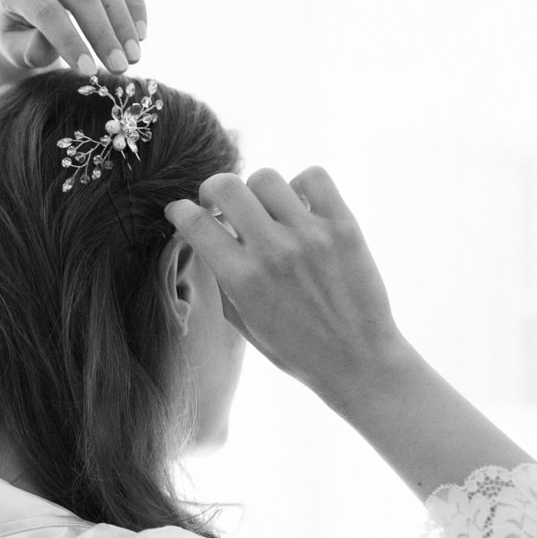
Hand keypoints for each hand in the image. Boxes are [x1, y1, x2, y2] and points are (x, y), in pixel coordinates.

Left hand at [0, 0, 145, 78]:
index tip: (89, 71)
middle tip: (120, 67)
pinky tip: (140, 36)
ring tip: (133, 58)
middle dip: (103, 34)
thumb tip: (49, 45)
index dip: (70, 41)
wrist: (25, 12)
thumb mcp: (16, 51)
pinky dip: (134, 7)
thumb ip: (30, 50)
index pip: (46, 10)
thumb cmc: (18, 38)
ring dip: (124, 24)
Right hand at [165, 167, 410, 400]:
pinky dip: (301, 185)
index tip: (180, 211)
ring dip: (257, 192)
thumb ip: (221, 277)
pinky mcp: (343, 226)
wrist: (357, 361)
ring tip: (266, 211)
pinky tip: (299, 207)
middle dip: (212, 189)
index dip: (179, 211)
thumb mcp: (243, 321)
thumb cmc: (295, 349)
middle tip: (219, 203)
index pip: (195, 223)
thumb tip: (204, 238)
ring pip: (266, 178)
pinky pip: (314, 177)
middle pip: (226, 185)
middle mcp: (273, 252)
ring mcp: (310, 235)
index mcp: (242, 280)